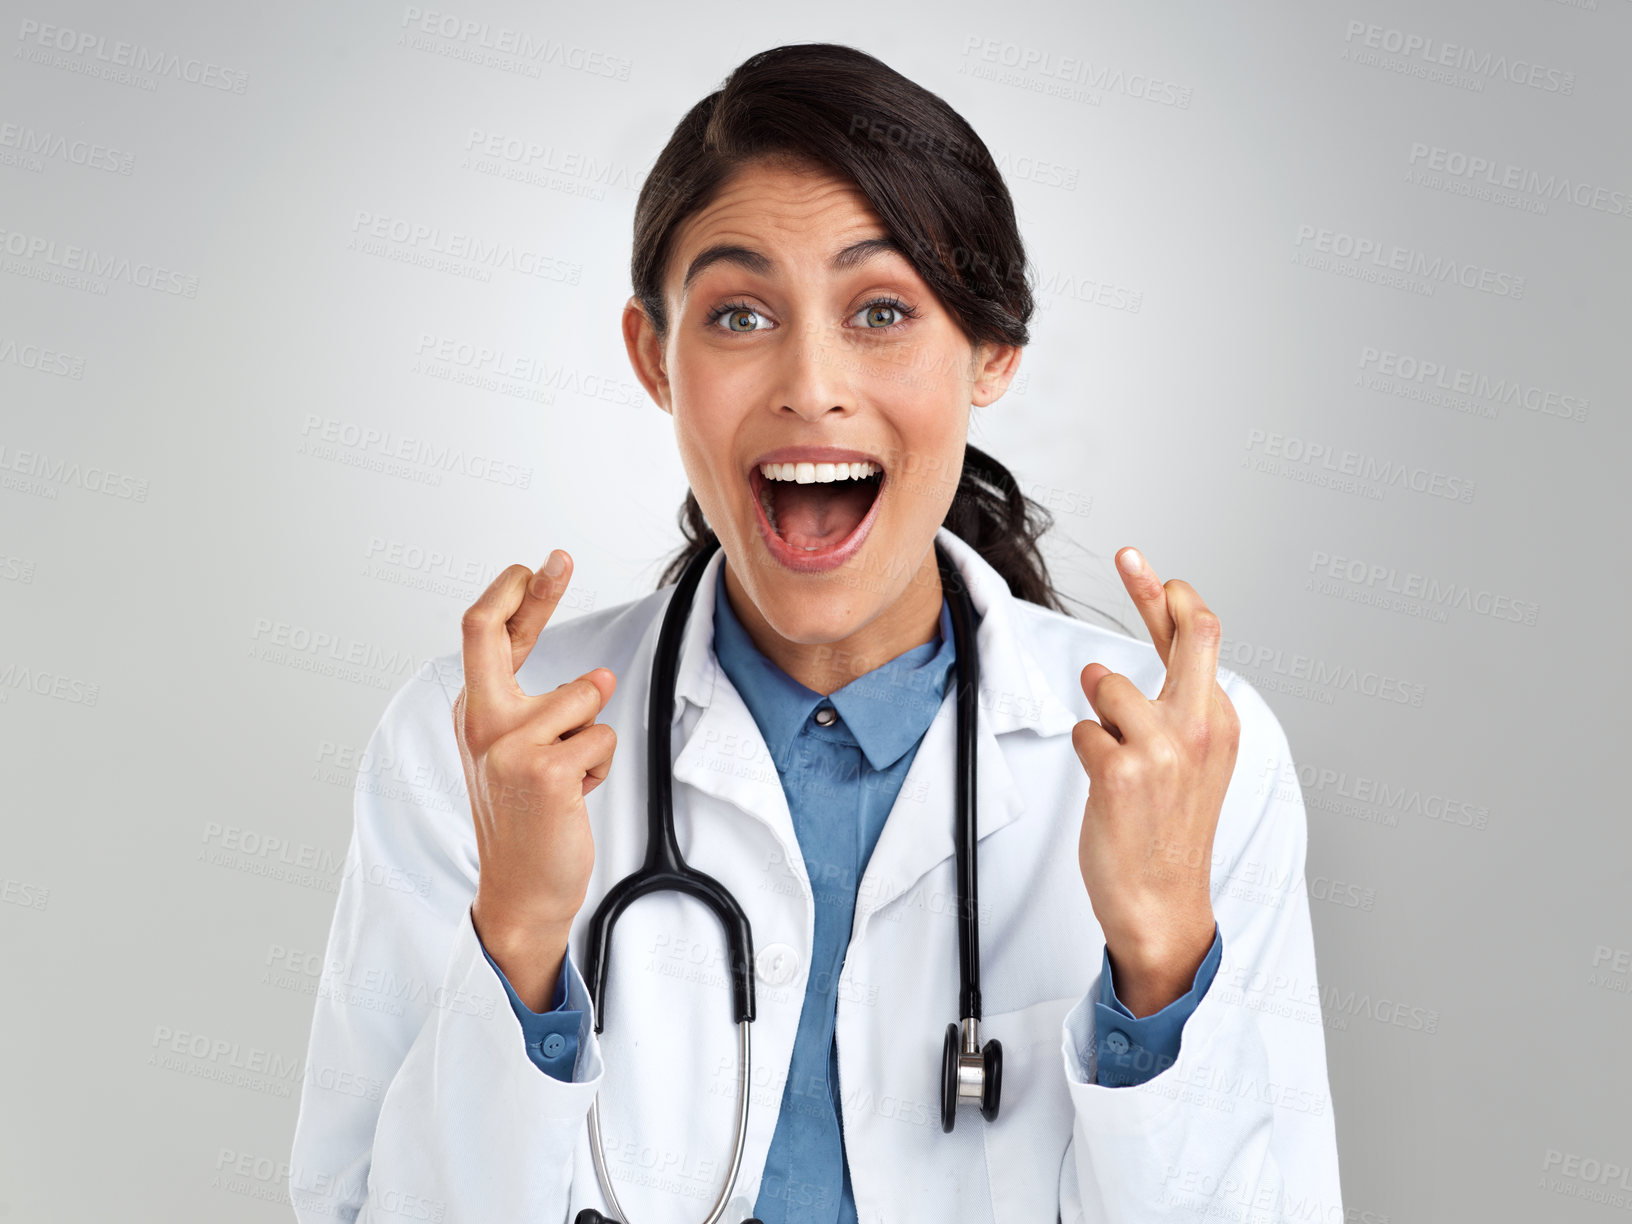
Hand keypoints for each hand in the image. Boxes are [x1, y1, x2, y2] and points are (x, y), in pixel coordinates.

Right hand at [453, 550, 616, 1008]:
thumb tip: (597, 674)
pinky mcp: (543, 769)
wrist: (521, 890)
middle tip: (558, 558)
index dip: (513, 594)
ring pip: (585, 695)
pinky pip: (602, 738)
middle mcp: (482, 723)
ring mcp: (508, 745)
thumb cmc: (526, 820)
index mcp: (475, 715)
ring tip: (570, 775)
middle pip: (492, 633)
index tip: (537, 564)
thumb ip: (550, 708)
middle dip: (532, 590)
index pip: (483, 637)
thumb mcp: (524, 754)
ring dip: (593, 735)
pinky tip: (576, 794)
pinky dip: (601, 765)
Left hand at [1071, 547, 1239, 1017]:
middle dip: (1154, 590)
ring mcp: (1164, 747)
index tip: (1137, 562)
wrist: (1163, 906)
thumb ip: (1162, 708)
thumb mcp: (1186, 763)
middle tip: (1130, 559)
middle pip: (1191, 631)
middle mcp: (1202, 728)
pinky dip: (1085, 750)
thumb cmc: (1167, 835)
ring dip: (1098, 711)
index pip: (1202, 640)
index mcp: (1220, 723)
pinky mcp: (1123, 770)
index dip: (1167, 594)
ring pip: (1109, 685)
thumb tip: (1108, 665)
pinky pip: (1083, 731)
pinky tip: (1105, 786)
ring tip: (1116, 760)